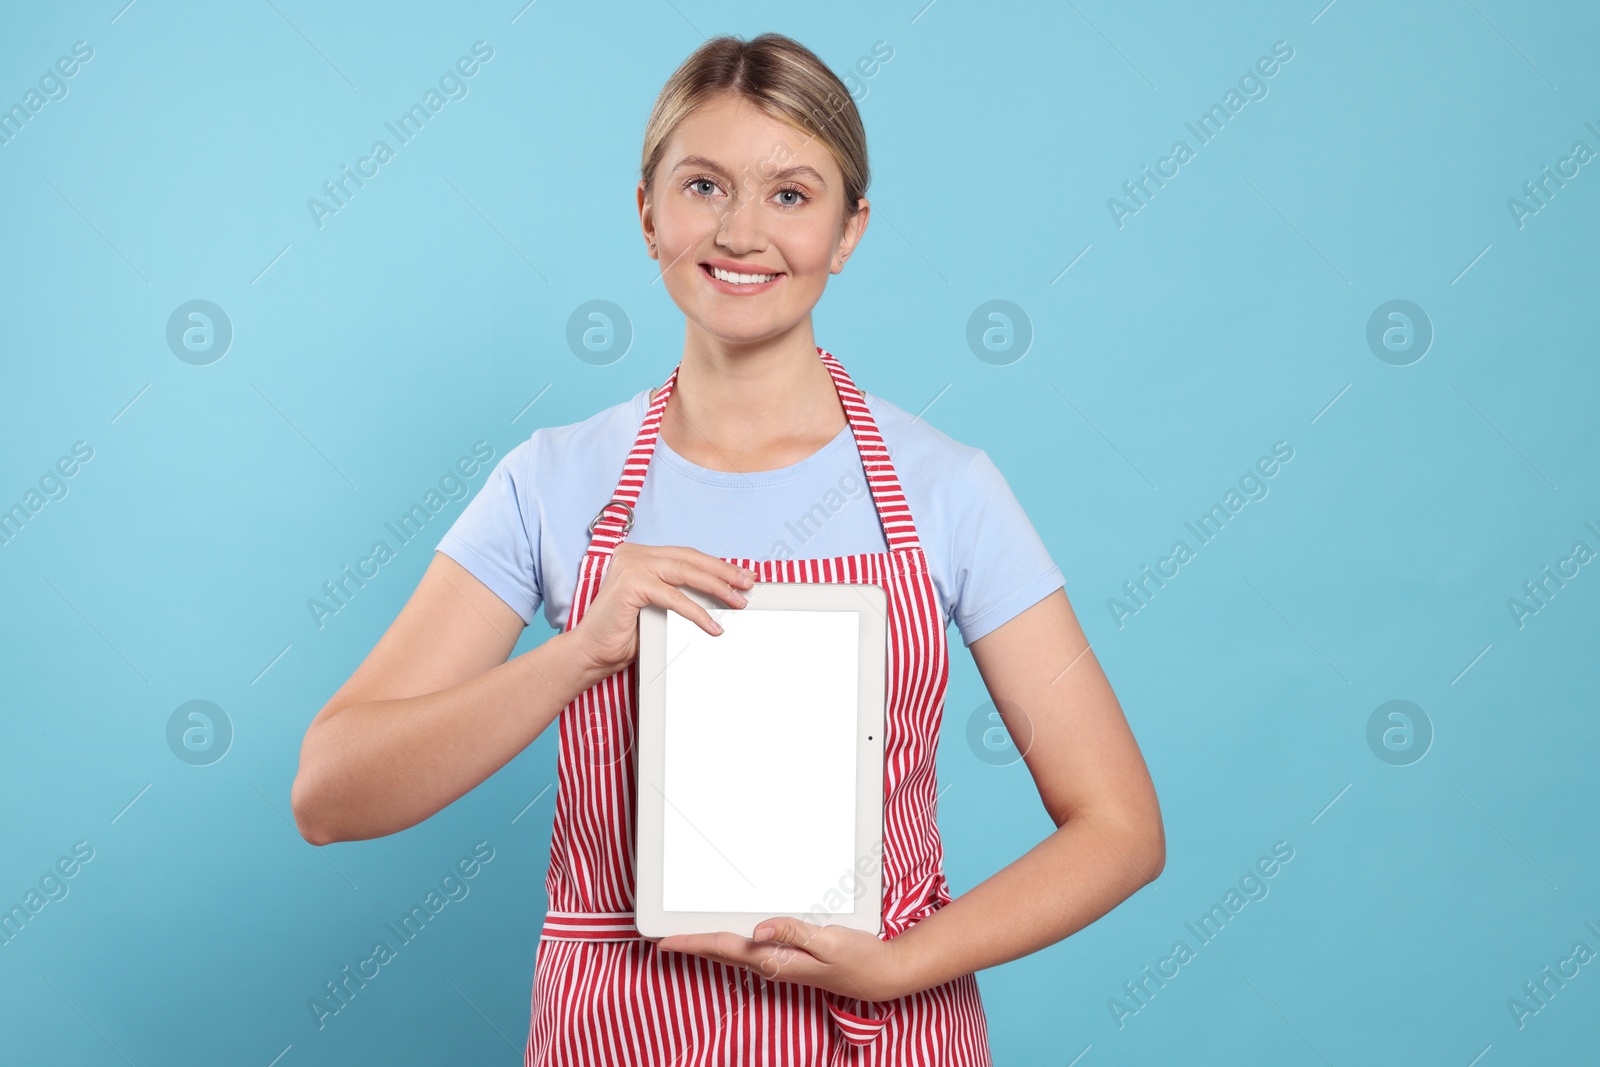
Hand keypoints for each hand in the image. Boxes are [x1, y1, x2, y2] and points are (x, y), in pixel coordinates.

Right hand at [569, 543, 755, 678]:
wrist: (591, 653)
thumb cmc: (623, 634)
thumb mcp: (660, 608)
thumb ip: (681, 593)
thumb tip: (722, 594)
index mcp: (641, 555)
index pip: (687, 556)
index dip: (717, 566)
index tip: (742, 577)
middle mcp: (634, 554)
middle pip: (690, 559)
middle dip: (724, 573)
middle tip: (748, 584)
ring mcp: (631, 565)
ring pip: (686, 573)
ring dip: (717, 588)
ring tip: (737, 602)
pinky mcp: (630, 583)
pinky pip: (674, 597)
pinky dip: (697, 612)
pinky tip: (713, 625)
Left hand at [653, 917, 908, 1003]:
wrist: (879, 976)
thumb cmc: (857, 958)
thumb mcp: (829, 941)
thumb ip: (793, 933)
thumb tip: (757, 929)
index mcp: (776, 960)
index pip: (725, 948)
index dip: (693, 943)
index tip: (664, 941)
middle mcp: (772, 965)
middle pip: (721, 954)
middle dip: (692, 946)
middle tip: (662, 939)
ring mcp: (779, 965)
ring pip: (732, 954)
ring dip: (707, 945)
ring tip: (685, 937)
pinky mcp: (787, 960)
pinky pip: (749, 952)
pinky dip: (730, 943)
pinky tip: (728, 937)